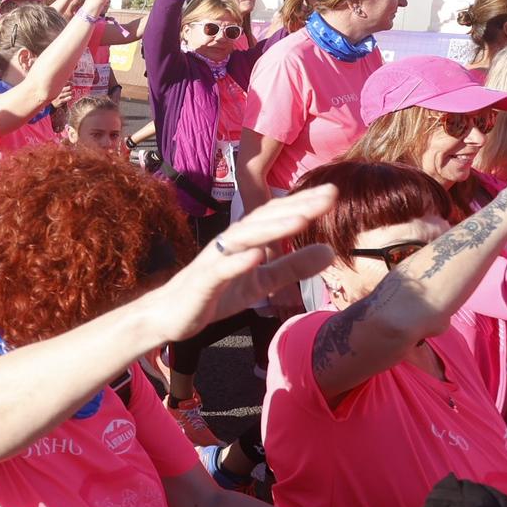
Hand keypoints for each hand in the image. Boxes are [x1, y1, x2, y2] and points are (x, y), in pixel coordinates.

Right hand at [142, 185, 340, 341]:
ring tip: (301, 220)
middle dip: (296, 206)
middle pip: (264, 219)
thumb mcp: (263, 282)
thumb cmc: (218, 293)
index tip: (333, 192)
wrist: (173, 314)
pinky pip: (221, 268)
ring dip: (273, 228)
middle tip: (329, 195)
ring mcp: (215, 259)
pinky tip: (256, 256)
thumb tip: (329, 252)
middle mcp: (230, 242)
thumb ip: (293, 266)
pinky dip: (238, 261)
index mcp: (245, 239)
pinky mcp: (203, 281)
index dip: (303, 203)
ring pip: (244, 238)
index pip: (276, 215)